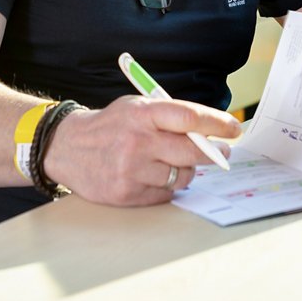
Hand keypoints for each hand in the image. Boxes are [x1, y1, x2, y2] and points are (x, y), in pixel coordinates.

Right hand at [42, 96, 239, 205]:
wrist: (67, 147)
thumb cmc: (111, 125)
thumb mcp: (137, 107)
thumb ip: (171, 116)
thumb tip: (211, 131)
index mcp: (142, 113)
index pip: (189, 117)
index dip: (216, 124)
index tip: (234, 130)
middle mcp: (137, 141)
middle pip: (191, 151)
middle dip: (213, 153)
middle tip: (222, 153)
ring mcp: (131, 169)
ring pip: (182, 176)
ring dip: (185, 171)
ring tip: (172, 162)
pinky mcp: (125, 193)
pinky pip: (165, 193)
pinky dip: (167, 186)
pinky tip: (153, 175)